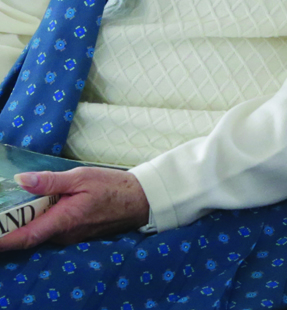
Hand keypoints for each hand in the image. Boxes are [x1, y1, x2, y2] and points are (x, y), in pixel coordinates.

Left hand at [0, 166, 149, 250]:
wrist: (141, 200)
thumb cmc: (113, 187)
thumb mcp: (82, 177)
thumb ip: (50, 181)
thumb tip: (22, 179)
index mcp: (63, 221)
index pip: (25, 237)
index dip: (3, 239)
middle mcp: (63, 235)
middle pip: (28, 234)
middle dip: (13, 223)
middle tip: (5, 207)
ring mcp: (70, 237)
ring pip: (40, 231)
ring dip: (29, 219)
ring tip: (25, 200)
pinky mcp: (75, 234)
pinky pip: (52, 230)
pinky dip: (42, 219)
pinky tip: (45, 204)